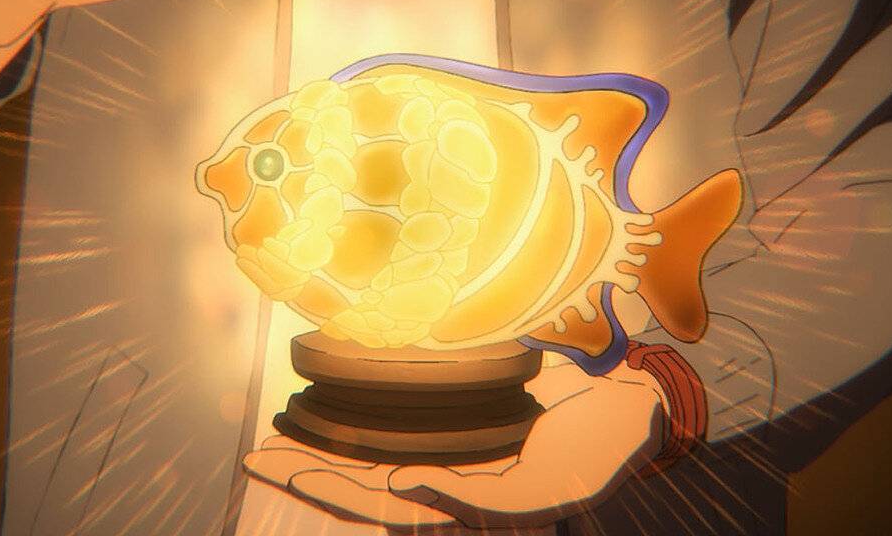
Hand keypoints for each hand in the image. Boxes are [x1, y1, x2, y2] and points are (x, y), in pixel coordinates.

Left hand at [244, 361, 668, 531]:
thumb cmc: (600, 453)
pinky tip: (341, 388)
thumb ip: (476, 499)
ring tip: (279, 427)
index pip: (378, 501)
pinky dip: (372, 401)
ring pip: (381, 442)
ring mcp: (455, 441)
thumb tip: (401, 489)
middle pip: (366, 474)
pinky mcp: (466, 409)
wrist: (635, 406)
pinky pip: (408, 409)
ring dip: (333, 435)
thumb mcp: (548, 486)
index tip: (273, 465)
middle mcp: (450, 473)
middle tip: (256, 450)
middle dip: (312, 465)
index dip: (325, 486)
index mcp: (464, 503)